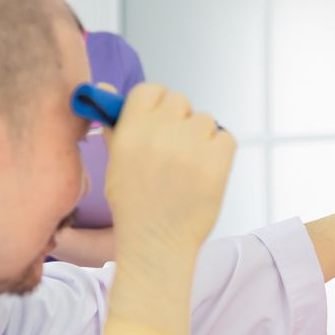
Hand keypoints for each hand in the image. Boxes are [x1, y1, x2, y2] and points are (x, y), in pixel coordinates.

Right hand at [98, 83, 235, 334]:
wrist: (156, 244)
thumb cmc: (135, 205)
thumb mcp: (115, 163)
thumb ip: (115, 126)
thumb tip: (108, 91)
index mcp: (131, 130)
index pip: (150, 89)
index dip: (157, 105)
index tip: (159, 123)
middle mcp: (160, 133)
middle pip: (179, 101)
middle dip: (179, 121)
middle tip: (175, 149)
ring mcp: (191, 147)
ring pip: (205, 119)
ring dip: (201, 137)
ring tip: (189, 166)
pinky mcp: (217, 162)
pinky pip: (226, 137)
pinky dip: (220, 151)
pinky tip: (206, 172)